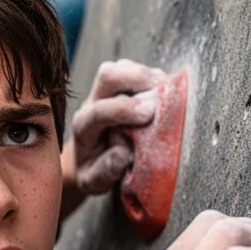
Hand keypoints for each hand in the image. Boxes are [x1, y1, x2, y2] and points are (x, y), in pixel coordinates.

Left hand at [66, 60, 165, 194]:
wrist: (84, 160)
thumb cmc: (91, 170)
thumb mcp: (93, 181)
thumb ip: (105, 171)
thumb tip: (123, 154)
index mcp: (84, 127)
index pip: (99, 111)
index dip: (124, 110)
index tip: (149, 114)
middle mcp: (91, 103)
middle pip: (107, 76)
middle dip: (136, 78)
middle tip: (162, 91)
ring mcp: (104, 92)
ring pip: (120, 68)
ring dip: (145, 74)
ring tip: (166, 88)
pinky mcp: (119, 88)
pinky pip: (132, 71)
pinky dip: (151, 76)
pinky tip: (164, 89)